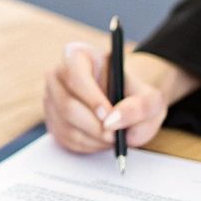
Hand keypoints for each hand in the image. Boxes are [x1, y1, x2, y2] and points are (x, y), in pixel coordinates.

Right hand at [43, 45, 190, 153]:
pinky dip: (87, 145)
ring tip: (113, 138)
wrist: (128, 103)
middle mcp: (57, 75)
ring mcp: (51, 99)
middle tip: (114, 136)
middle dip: (94, 126)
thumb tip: (112, 122)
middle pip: (66, 105)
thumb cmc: (136, 95)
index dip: (90, 97)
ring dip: (93, 138)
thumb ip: (138, 107)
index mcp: (78, 55)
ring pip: (65, 125)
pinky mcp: (52, 120)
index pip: (75, 74)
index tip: (108, 115)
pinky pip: (65, 138)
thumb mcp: (150, 98)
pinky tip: (102, 139)